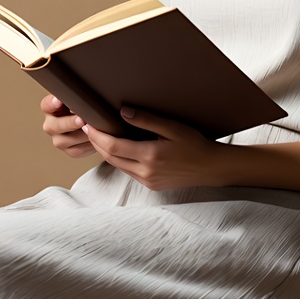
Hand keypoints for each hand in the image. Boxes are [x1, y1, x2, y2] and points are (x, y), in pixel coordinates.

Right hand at [40, 95, 95, 158]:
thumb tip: (84, 100)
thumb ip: (77, 99)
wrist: (92, 125)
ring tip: (94, 128)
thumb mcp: (78, 100)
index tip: (59, 101)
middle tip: (81, 120)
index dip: (52, 103)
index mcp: (50, 108)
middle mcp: (51, 125)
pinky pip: (79, 149)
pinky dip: (88, 144)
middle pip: (56, 125)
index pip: (47, 104)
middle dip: (70, 123)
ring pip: (68, 140)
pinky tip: (95, 137)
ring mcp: (59, 140)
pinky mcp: (70, 151)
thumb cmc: (84, 108)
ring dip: (83, 134)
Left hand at [81, 107, 222, 190]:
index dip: (97, 136)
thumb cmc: (195, 144)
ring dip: (106, 152)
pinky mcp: (151, 186)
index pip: (113, 146)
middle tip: (88, 128)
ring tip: (99, 136)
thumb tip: (123, 112)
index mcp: (149, 156)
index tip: (88, 124)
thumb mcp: (173, 127)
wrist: (211, 167)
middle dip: (96, 143)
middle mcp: (146, 172)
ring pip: (118, 166)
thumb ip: (147, 120)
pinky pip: (128, 172)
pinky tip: (118, 149)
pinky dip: (119, 160)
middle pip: (110, 158)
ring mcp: (148, 181)